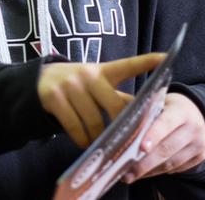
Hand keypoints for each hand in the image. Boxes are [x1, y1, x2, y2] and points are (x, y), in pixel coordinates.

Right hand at [38, 53, 165, 147]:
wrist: (38, 82)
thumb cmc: (76, 87)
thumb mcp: (96, 86)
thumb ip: (117, 98)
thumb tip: (144, 118)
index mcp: (102, 71)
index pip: (127, 66)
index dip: (146, 62)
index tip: (165, 57)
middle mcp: (87, 75)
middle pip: (114, 107)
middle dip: (121, 128)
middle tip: (126, 142)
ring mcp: (69, 85)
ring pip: (94, 121)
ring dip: (99, 138)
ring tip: (101, 146)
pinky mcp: (54, 97)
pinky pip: (75, 126)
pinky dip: (82, 140)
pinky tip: (85, 144)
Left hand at [124, 92, 204, 182]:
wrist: (195, 112)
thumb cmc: (167, 106)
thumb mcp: (156, 101)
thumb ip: (141, 111)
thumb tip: (119, 126)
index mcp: (181, 110)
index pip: (166, 123)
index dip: (153, 136)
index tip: (141, 148)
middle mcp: (194, 127)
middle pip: (167, 148)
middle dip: (145, 162)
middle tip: (127, 171)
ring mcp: (200, 143)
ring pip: (171, 162)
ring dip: (150, 170)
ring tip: (131, 175)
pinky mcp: (201, 156)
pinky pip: (177, 168)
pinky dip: (159, 171)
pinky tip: (145, 172)